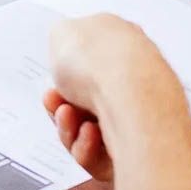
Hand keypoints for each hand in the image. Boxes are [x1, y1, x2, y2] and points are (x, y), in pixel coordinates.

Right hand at [45, 14, 190, 180]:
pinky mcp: (137, 148)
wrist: (135, 96)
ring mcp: (138, 115)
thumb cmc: (101, 61)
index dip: (65, 82)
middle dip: (63, 109)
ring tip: (70, 118)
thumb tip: (64, 47)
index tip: (52, 88)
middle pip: (85, 106)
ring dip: (71, 129)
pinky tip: (90, 134)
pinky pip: (99, 157)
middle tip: (56, 105)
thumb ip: (61, 40)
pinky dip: (87, 147)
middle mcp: (133, 81)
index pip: (89, 69)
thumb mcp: (63, 32)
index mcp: (123, 45)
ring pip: (87, 134)